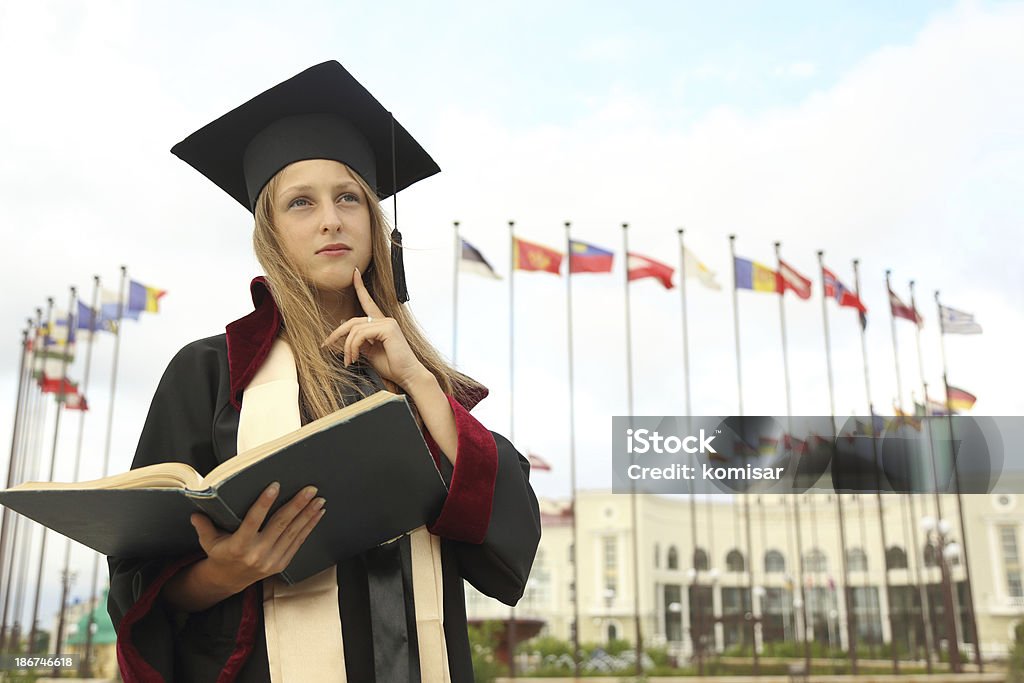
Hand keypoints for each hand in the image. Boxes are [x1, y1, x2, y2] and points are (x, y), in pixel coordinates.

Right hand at [190, 482, 324, 591]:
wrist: (229, 580)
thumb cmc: (220, 554)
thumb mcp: (208, 541)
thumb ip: (204, 525)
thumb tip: (195, 512)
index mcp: (239, 546)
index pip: (253, 520)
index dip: (264, 503)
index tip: (275, 486)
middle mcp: (257, 553)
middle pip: (280, 525)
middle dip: (297, 505)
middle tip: (310, 489)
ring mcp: (272, 560)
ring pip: (293, 532)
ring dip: (308, 514)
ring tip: (319, 499)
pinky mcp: (282, 563)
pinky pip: (298, 542)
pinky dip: (309, 527)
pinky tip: (317, 514)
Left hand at [322, 267, 428, 388]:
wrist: (407, 376)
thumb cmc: (392, 366)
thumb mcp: (369, 353)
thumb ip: (358, 342)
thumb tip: (342, 333)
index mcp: (381, 323)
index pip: (368, 302)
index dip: (360, 286)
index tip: (354, 273)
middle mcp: (385, 320)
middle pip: (353, 320)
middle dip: (337, 333)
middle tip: (327, 345)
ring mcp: (387, 322)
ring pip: (355, 329)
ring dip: (347, 346)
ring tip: (349, 360)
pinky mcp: (388, 328)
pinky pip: (361, 334)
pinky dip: (353, 347)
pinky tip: (355, 357)